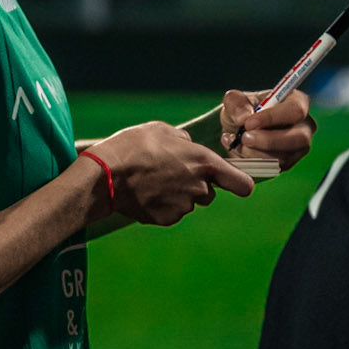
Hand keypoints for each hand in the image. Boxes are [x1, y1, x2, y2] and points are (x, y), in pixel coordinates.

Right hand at [91, 121, 255, 225]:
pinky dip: (162, 205)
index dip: (241, 183)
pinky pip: (171, 213)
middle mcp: (199, 187)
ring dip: (178, 195)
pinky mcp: (167, 219)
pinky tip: (145, 193)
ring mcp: (183, 206)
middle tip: (172, 173)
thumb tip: (188, 146)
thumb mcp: (162, 130)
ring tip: (153, 181)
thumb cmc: (134, 147)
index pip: (242, 183)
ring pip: (189, 202)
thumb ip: (184, 140)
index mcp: (204, 163)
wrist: (106, 175)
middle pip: (209, 192)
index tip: (238, 183)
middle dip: (196, 185)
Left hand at [221, 87, 315, 170]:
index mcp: (297, 101)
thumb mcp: (234, 101)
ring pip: (286, 156)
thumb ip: (236, 103)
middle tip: (244, 138)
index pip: (295, 110)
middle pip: (299, 137)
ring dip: (258, 153)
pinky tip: (240, 151)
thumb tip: (244, 118)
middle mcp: (305, 125)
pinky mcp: (289, 163)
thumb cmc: (242, 111)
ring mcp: (299, 147)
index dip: (273, 117)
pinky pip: (276, 167)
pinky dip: (255, 162)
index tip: (248, 123)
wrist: (238, 131)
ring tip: (238, 143)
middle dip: (268, 141)